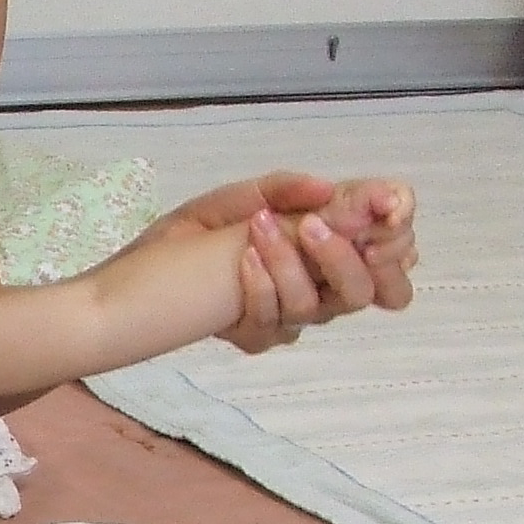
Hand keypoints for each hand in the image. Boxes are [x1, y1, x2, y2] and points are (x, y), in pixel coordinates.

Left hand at [146, 170, 417, 353]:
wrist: (125, 285)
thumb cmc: (184, 241)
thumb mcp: (233, 199)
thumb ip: (284, 190)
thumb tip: (331, 188)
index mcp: (322, 249)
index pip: (388, 253)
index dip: (398, 236)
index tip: (389, 208)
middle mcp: (315, 287)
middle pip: (372, 289)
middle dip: (352, 255)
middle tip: (318, 224)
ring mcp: (287, 317)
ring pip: (322, 305)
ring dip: (294, 261)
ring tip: (257, 228)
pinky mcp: (254, 335)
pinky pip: (276, 321)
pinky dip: (260, 286)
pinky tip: (240, 257)